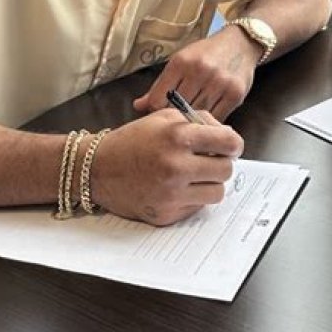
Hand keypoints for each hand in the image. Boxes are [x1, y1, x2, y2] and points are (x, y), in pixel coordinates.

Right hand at [89, 108, 243, 225]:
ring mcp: (171, 194)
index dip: (234, 144)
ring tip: (194, 176)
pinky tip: (176, 188)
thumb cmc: (132, 140)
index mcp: (178, 137)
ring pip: (217, 193)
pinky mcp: (166, 214)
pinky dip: (192, 198)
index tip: (231, 146)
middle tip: (210, 160)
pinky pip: (196, 208)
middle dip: (222, 163)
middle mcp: (176, 167)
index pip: (229, 142)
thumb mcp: (164, 117)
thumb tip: (227, 135)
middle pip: (226, 170)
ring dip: (210, 183)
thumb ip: (199, 120)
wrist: (97, 168)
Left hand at [132, 26, 258, 120]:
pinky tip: (206, 123)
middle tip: (174, 123)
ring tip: (189, 125)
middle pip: (178, 108)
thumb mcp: (180, 61)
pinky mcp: (235, 94)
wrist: (241, 44)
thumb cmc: (206, 54)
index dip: (156, 110)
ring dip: (192, 122)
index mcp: (181, 62)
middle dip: (174, 117)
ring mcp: (219, 83)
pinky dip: (209, 123)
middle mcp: (200, 71)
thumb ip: (160, 85)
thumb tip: (138, 106)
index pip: (159, 98)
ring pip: (197, 115)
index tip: (159, 113)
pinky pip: (217, 117)